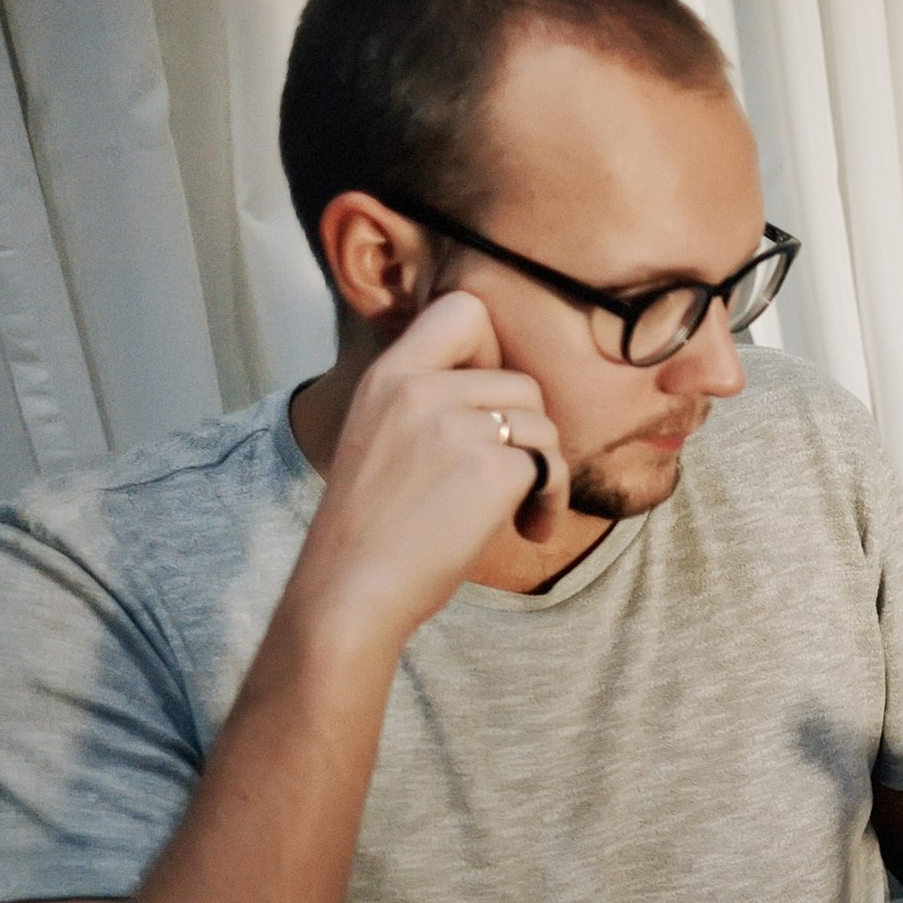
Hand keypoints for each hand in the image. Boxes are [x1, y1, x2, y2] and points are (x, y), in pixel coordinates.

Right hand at [296, 291, 572, 641]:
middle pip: (523, 380)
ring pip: (544, 424)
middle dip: (529, 431)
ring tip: (520, 511)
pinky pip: (552, 468)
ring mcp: (455, 426)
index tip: (488, 404)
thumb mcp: (379, 436)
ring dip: (546, 472)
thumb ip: (427, 401)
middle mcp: (420, 389)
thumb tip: (506, 387)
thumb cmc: (371, 529)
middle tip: (513, 475)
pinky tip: (527, 529)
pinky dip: (551, 502)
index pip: (465, 309)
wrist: (349, 592)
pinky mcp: (491, 469)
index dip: (493, 350)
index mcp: (389, 375)